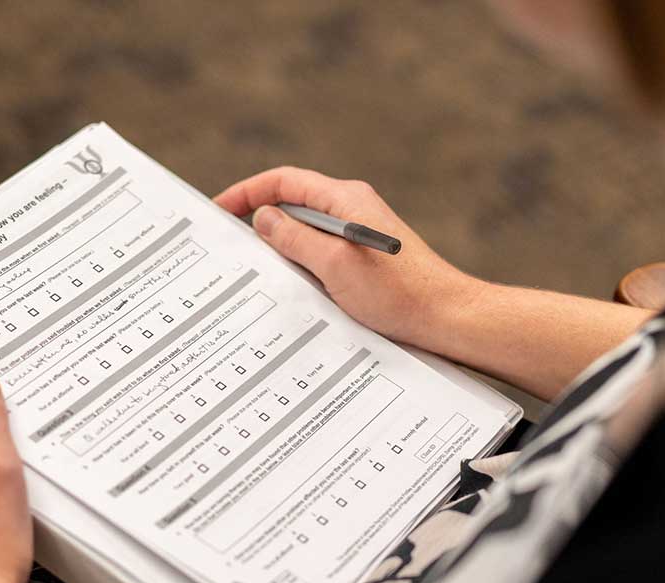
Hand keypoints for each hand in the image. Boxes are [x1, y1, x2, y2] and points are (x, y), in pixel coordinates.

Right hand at [214, 166, 483, 350]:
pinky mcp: (364, 256)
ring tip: (257, 267)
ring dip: (280, 245)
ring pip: (305, 230)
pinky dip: (300, 262)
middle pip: (293, 203)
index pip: (284, 181)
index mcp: (345, 199)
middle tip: (230, 242)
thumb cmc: (396, 292)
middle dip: (259, 219)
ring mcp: (358, 232)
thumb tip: (264, 218)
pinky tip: (292, 285)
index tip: (220, 209)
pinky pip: (320, 251)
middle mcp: (352, 208)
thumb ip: (294, 238)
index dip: (247, 192)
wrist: (445, 317)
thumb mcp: (332, 264)